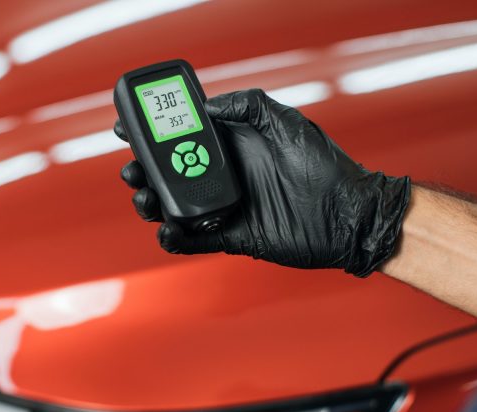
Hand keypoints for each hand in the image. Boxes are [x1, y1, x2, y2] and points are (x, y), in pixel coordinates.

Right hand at [116, 89, 410, 276]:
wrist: (350, 216)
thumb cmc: (326, 167)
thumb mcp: (289, 124)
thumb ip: (250, 107)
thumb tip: (208, 105)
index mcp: (233, 146)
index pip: (183, 136)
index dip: (153, 133)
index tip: (126, 129)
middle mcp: (224, 175)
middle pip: (169, 173)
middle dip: (143, 171)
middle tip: (133, 171)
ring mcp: (225, 207)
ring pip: (174, 206)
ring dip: (152, 202)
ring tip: (146, 199)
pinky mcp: (232, 237)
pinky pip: (194, 240)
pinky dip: (174, 239)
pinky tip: (167, 231)